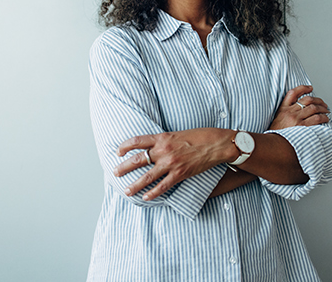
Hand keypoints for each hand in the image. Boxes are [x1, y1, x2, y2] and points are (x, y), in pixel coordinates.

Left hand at [113, 128, 231, 200]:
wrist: (216, 144)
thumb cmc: (199, 136)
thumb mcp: (177, 133)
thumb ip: (164, 140)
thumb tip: (153, 146)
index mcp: (162, 137)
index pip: (137, 141)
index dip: (125, 146)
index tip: (118, 152)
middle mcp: (163, 150)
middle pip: (138, 160)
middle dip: (124, 167)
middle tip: (115, 173)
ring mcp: (171, 163)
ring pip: (147, 176)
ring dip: (135, 185)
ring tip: (126, 190)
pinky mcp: (180, 174)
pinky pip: (162, 186)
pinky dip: (153, 193)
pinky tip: (146, 198)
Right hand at [269, 85, 329, 129]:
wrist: (274, 145)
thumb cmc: (277, 134)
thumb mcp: (277, 119)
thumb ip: (286, 112)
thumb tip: (299, 107)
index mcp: (283, 109)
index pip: (293, 93)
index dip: (303, 88)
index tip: (310, 88)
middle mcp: (290, 112)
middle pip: (307, 100)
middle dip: (318, 100)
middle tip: (323, 104)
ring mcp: (296, 119)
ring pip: (314, 108)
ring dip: (323, 108)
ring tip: (326, 111)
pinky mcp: (302, 127)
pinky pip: (317, 118)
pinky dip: (323, 117)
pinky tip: (325, 119)